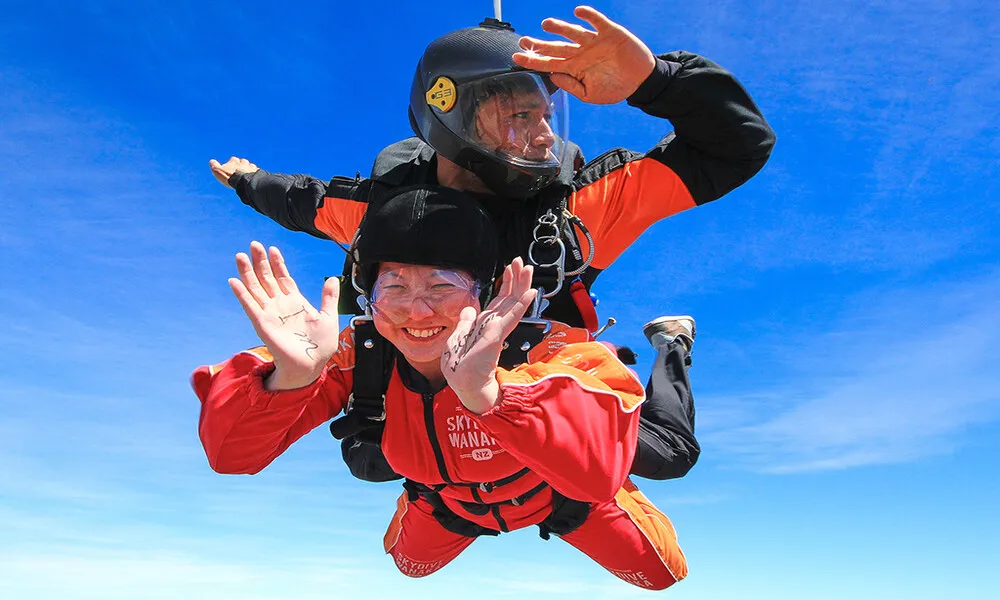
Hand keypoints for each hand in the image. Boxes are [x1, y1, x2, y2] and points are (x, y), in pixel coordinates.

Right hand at [209, 156, 258, 187]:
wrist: (244, 182)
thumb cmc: (230, 177)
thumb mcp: (218, 171)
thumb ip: (215, 166)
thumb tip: (211, 161)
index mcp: (234, 162)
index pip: (233, 160)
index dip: (232, 163)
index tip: (231, 167)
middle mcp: (243, 163)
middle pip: (243, 161)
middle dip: (242, 165)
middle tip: (241, 171)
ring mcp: (251, 167)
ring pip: (251, 166)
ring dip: (249, 169)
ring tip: (248, 174)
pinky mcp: (257, 172)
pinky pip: (257, 171)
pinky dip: (256, 173)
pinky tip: (254, 177)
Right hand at [229, 241, 340, 389]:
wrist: (312, 365)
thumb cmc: (320, 345)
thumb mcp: (329, 316)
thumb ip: (329, 297)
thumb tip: (333, 279)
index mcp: (295, 302)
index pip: (283, 277)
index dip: (278, 263)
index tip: (273, 249)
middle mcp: (280, 305)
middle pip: (266, 279)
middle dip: (260, 262)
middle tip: (254, 244)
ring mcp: (270, 313)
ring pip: (255, 289)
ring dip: (247, 273)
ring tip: (240, 256)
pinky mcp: (262, 324)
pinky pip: (250, 307)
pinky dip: (242, 294)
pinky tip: (234, 281)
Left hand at [441, 258, 536, 413]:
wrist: (463, 384)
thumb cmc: (460, 366)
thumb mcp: (457, 338)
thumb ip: (465, 323)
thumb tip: (469, 308)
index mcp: (485, 324)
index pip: (499, 300)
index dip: (505, 283)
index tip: (509, 269)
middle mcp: (494, 325)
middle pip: (509, 297)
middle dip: (516, 279)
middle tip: (522, 262)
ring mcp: (497, 329)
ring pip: (513, 302)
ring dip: (521, 285)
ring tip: (528, 269)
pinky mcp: (497, 335)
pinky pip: (511, 316)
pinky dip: (521, 304)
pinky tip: (530, 292)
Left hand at [512, 5, 655, 104]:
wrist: (641, 80)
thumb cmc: (616, 88)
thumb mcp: (590, 95)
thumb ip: (571, 86)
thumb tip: (552, 76)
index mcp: (574, 68)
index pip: (549, 63)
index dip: (532, 60)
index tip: (516, 57)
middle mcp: (580, 52)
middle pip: (556, 47)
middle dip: (539, 44)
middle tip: (524, 40)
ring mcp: (594, 41)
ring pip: (572, 32)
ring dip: (559, 28)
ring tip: (545, 25)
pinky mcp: (609, 32)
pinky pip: (596, 22)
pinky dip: (588, 16)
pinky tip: (577, 13)